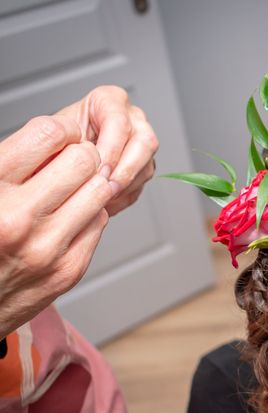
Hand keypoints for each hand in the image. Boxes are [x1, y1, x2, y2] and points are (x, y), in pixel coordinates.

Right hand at [0, 115, 116, 337]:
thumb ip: (4, 162)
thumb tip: (51, 134)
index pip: (48, 134)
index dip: (60, 129)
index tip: (58, 135)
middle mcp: (17, 219)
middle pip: (84, 160)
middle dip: (81, 154)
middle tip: (70, 160)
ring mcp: (47, 249)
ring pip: (99, 189)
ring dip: (90, 182)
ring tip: (70, 187)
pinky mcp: (69, 270)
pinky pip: (99, 222)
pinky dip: (88, 213)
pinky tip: (67, 216)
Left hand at [57, 86, 157, 215]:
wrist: (57, 153)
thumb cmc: (55, 139)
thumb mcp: (55, 133)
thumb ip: (67, 141)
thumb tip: (79, 159)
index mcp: (110, 100)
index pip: (119, 123)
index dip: (110, 149)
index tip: (97, 170)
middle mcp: (132, 119)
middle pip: (144, 143)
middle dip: (125, 170)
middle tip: (106, 188)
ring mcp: (141, 143)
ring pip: (147, 166)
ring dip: (125, 186)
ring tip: (103, 199)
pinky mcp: (142, 166)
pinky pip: (142, 184)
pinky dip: (124, 196)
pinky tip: (105, 201)